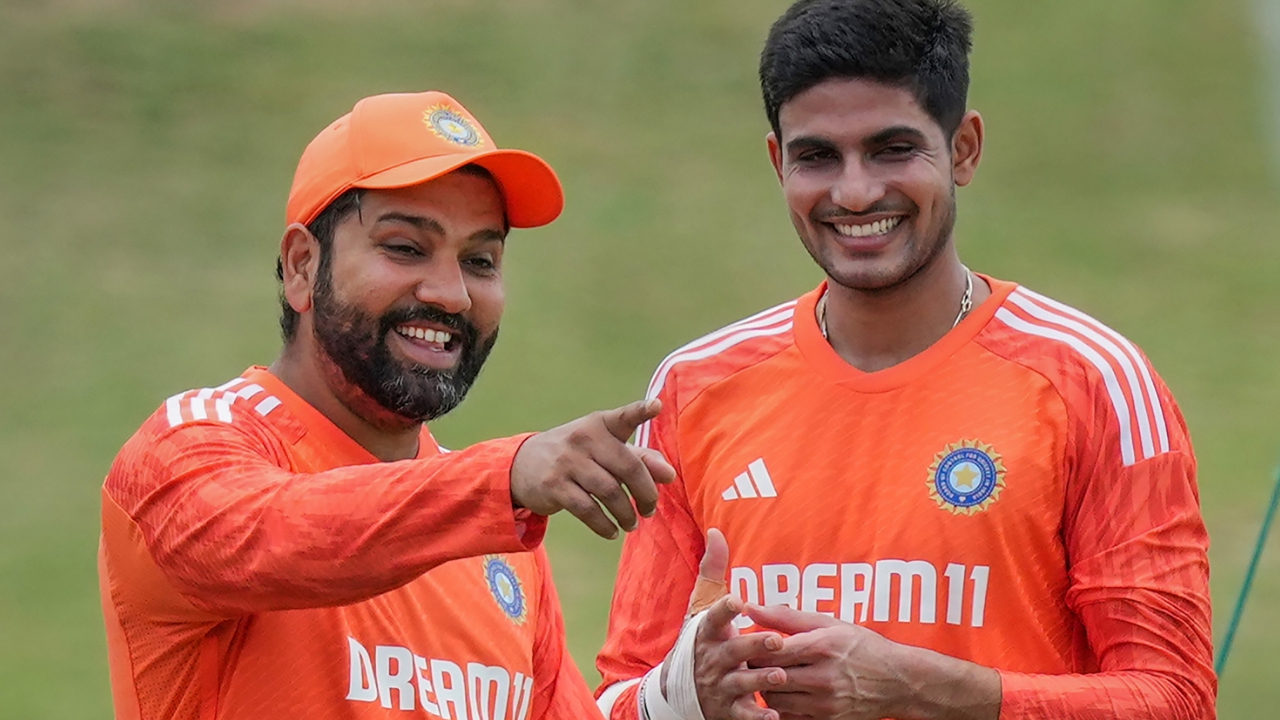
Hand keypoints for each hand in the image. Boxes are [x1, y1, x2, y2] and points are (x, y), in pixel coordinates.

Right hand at [510, 399, 675, 538]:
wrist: (522, 465)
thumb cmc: (577, 456)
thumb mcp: (605, 449)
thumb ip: (640, 458)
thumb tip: (669, 475)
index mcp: (600, 424)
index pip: (623, 417)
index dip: (640, 411)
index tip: (657, 406)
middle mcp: (584, 438)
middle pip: (628, 468)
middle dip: (646, 494)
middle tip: (650, 509)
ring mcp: (567, 461)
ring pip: (610, 492)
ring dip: (626, 513)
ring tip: (632, 523)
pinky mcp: (554, 486)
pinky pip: (588, 510)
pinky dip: (604, 525)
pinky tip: (612, 531)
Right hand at [666, 529, 786, 719]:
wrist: (677, 692)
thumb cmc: (699, 641)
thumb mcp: (700, 608)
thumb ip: (712, 571)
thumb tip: (717, 531)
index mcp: (707, 632)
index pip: (713, 617)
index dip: (724, 609)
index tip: (737, 601)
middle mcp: (712, 659)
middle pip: (733, 652)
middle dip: (754, 647)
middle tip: (776, 641)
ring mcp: (719, 686)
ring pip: (741, 684)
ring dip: (761, 682)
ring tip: (781, 676)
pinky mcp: (728, 711)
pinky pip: (744, 715)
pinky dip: (758, 718)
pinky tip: (775, 716)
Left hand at [746, 605, 902, 719]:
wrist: (898, 681)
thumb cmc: (862, 646)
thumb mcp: (829, 624)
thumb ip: (786, 617)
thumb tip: (750, 608)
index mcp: (822, 646)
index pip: (770, 650)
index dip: (754, 647)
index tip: (753, 645)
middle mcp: (823, 676)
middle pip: (769, 676)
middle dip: (757, 668)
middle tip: (755, 662)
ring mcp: (826, 703)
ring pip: (775, 700)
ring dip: (766, 689)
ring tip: (770, 678)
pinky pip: (789, 718)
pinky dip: (781, 708)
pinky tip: (786, 695)